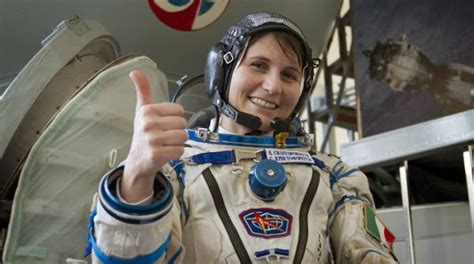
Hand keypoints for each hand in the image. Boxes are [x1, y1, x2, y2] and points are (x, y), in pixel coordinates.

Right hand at [121, 70, 187, 202]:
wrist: (138, 160)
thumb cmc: (144, 133)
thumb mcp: (142, 110)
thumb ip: (143, 90)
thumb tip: (135, 71)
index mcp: (147, 110)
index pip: (179, 110)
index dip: (176, 118)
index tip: (164, 124)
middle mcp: (148, 123)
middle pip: (183, 124)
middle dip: (178, 131)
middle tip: (166, 136)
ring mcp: (151, 140)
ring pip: (183, 137)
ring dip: (178, 143)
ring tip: (166, 144)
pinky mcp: (156, 154)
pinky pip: (180, 150)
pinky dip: (177, 153)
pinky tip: (166, 152)